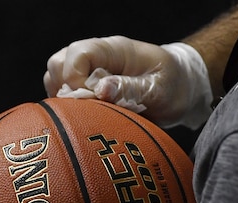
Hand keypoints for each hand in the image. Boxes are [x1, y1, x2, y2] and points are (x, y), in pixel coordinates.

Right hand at [43, 35, 212, 129]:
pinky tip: (85, 118)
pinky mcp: (87, 87)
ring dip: (63, 99)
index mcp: (114, 50)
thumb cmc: (173, 85)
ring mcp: (89, 71)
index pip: (77, 54)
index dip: (75, 79)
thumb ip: (131, 88)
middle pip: (58, 63)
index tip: (91, 100)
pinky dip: (67, 107)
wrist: (182, 89)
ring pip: (55, 78)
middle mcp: (96, 57)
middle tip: (87, 110)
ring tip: (86, 115)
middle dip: (65, 90)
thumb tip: (101, 90)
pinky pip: (62, 93)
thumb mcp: (159, 89)